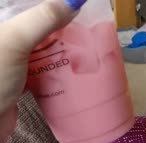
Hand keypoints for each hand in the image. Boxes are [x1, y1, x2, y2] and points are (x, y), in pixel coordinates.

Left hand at [0, 0, 85, 142]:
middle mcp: (5, 39)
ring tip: (82, 42)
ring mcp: (12, 59)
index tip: (73, 6)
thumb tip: (74, 3)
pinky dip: (57, 64)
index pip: (25, 4)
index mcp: (0, 23)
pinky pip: (43, 64)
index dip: (49, 3)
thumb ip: (42, 18)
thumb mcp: (14, 41)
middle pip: (36, 24)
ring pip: (42, 45)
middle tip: (83, 24)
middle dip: (60, 24)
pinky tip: (71, 64)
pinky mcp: (20, 77)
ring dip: (61, 45)